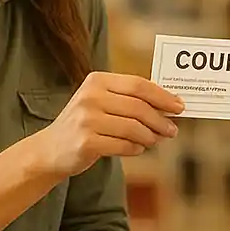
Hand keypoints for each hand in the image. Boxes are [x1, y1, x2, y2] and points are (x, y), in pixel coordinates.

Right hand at [40, 72, 183, 178]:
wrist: (50, 149)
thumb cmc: (84, 124)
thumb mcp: (101, 102)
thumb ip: (130, 99)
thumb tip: (169, 103)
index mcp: (96, 81)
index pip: (138, 85)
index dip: (162, 96)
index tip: (179, 106)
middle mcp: (90, 97)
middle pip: (138, 107)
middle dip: (160, 120)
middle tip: (173, 130)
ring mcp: (86, 120)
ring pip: (134, 128)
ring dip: (150, 137)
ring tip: (155, 140)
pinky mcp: (86, 142)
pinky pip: (123, 145)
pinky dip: (135, 148)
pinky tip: (137, 148)